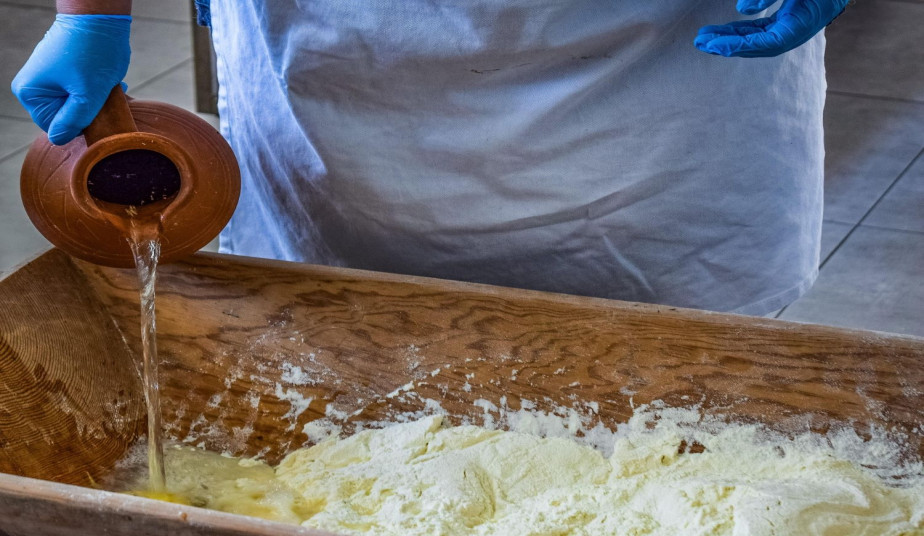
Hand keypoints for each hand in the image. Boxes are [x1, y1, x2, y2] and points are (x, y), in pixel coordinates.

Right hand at [11, 14, 130, 144]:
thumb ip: (74, 120)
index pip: (55, 128)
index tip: (95, 107)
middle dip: (87, 111)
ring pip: (75, 106)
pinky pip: (79, 93)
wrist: (99, 18)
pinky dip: (95, 91)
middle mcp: (32, 86)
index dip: (79, 123)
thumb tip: (58, 139)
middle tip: (103, 96)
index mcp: (30, 93)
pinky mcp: (62, 73)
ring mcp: (47, 78)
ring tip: (105, 87)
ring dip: (95, 102)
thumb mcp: (88, 93)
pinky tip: (105, 82)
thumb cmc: (93, 53)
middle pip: (64, 117)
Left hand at [694, 0, 848, 57]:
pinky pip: (759, 31)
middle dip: (727, 44)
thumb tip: (743, 9)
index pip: (766, 43)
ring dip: (729, 38)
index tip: (714, 45)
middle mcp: (796, 29)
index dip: (738, 45)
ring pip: (755, 38)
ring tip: (703, 37)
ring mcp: (791, 26)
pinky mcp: (787, 20)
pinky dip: (740, 31)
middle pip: (756, 46)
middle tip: (700, 42)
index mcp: (802, 23)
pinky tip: (721, 31)